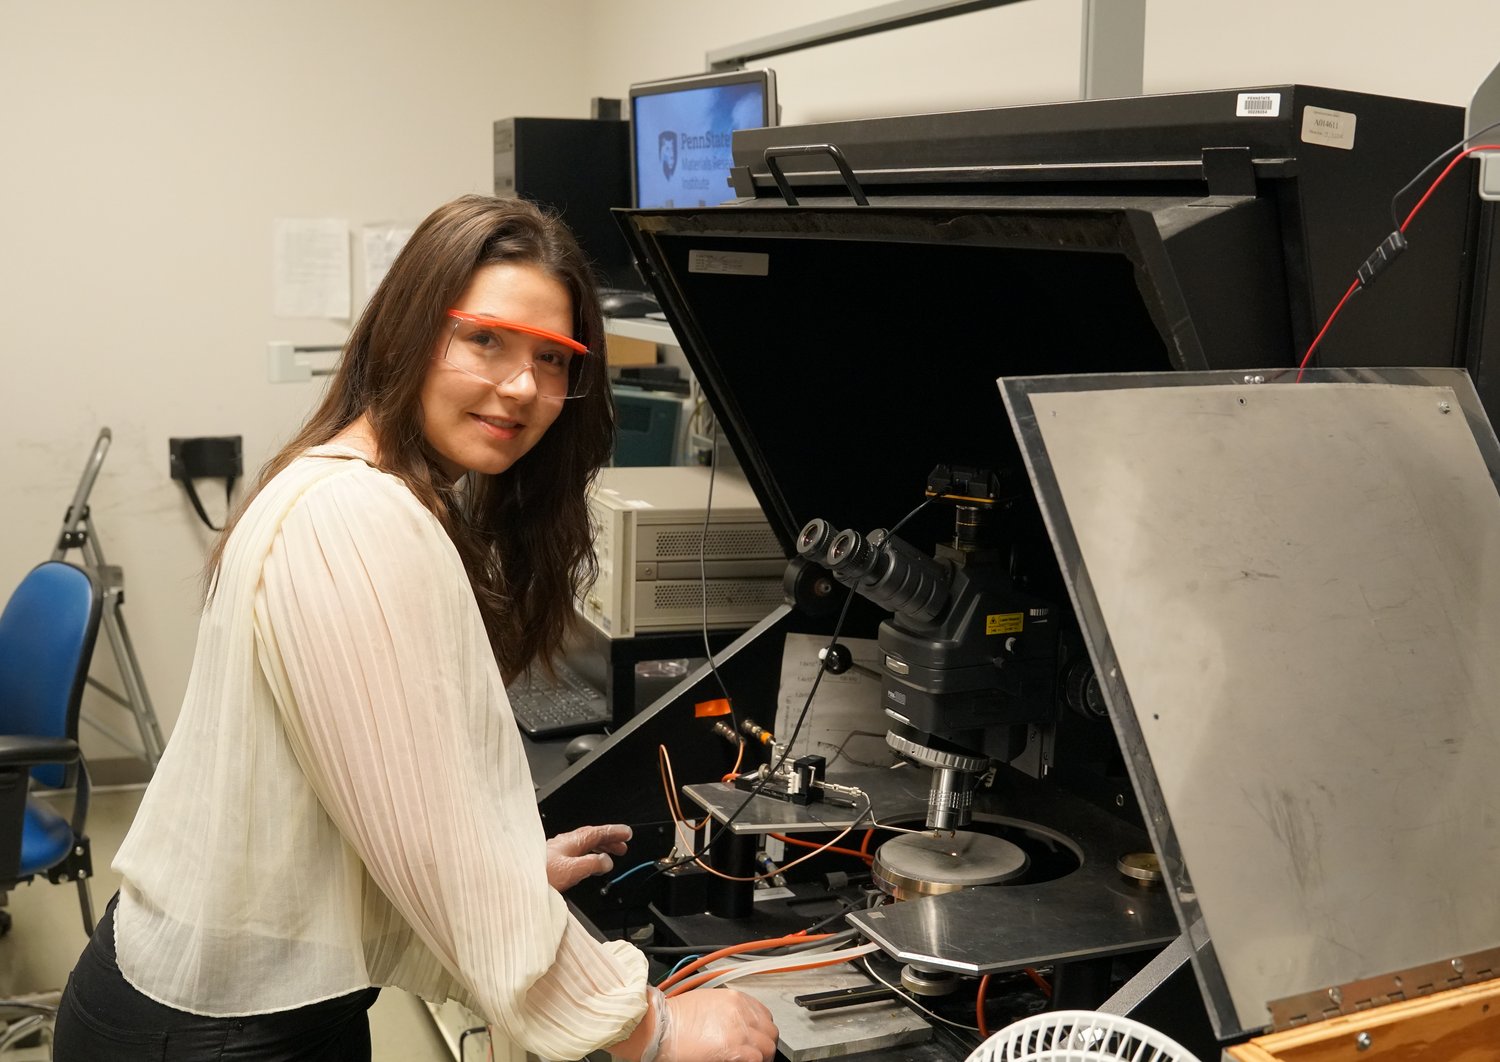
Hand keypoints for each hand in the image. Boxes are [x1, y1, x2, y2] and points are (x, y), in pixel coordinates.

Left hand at [545, 823, 630, 891]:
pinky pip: (577, 852)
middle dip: (609, 839)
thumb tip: (607, 861)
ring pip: (584, 844)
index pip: (598, 832)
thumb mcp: (572, 871)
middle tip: (624, 845)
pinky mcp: (553, 860)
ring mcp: (558, 850)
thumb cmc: (540, 875)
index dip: (614, 832)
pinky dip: (589, 854)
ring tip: (611, 854)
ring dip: (600, 847)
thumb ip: (592, 864)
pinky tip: (588, 862)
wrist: (517, 881)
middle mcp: (565, 843)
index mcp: (572, 842)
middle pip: (592, 836)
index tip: (627, 833)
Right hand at [656, 988, 777, 1061]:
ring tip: (752, 1061)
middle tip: (757, 1055)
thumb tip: (737, 1027)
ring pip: (767, 1046)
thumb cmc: (675, 1017)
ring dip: (762, 1056)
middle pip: (769, 1031)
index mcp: (735, 998)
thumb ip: (728, 1012)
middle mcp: (740, 1011)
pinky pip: (757, 1057)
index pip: (764, 1015)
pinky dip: (755, 1061)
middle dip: (765, 1044)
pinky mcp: (734, 1048)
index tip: (758, 1039)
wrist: (660, 1027)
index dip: (762, 1030)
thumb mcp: (707, 1004)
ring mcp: (739, 1030)